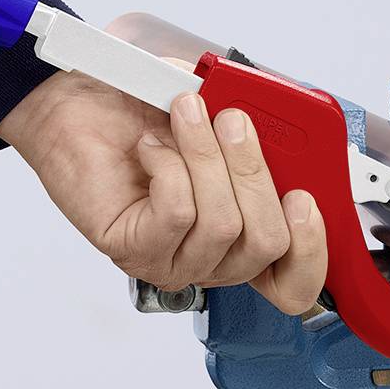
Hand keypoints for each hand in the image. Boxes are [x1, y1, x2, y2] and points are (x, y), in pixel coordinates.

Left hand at [0, 71, 328, 314]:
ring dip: (205, 155)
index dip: (312, 248)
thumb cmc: (143, 113)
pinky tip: (150, 148)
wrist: (77, 109)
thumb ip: (249, 117)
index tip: (304, 197)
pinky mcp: (135, 250)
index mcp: (246, 231)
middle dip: (255, 171)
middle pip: (268, 242)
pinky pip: (178, 212)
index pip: (295, 279)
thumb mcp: (212, 110)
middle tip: (232, 120)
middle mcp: (214, 258)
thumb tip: (267, 112)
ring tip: (182, 115)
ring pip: (223, 223)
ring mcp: (174, 260)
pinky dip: (169, 166)